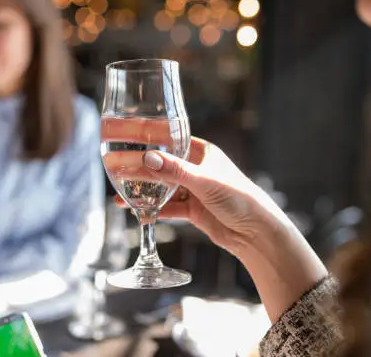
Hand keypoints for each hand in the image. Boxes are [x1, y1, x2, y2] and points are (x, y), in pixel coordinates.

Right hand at [104, 118, 325, 321]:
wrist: (256, 233)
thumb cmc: (239, 198)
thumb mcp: (205, 181)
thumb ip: (174, 171)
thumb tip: (146, 159)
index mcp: (202, 151)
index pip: (169, 139)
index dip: (146, 138)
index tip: (124, 136)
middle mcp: (196, 168)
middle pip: (161, 165)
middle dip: (138, 169)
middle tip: (114, 170)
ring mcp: (193, 190)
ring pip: (161, 188)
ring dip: (142, 192)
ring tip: (120, 196)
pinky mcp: (192, 210)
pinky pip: (167, 208)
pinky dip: (153, 211)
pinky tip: (138, 214)